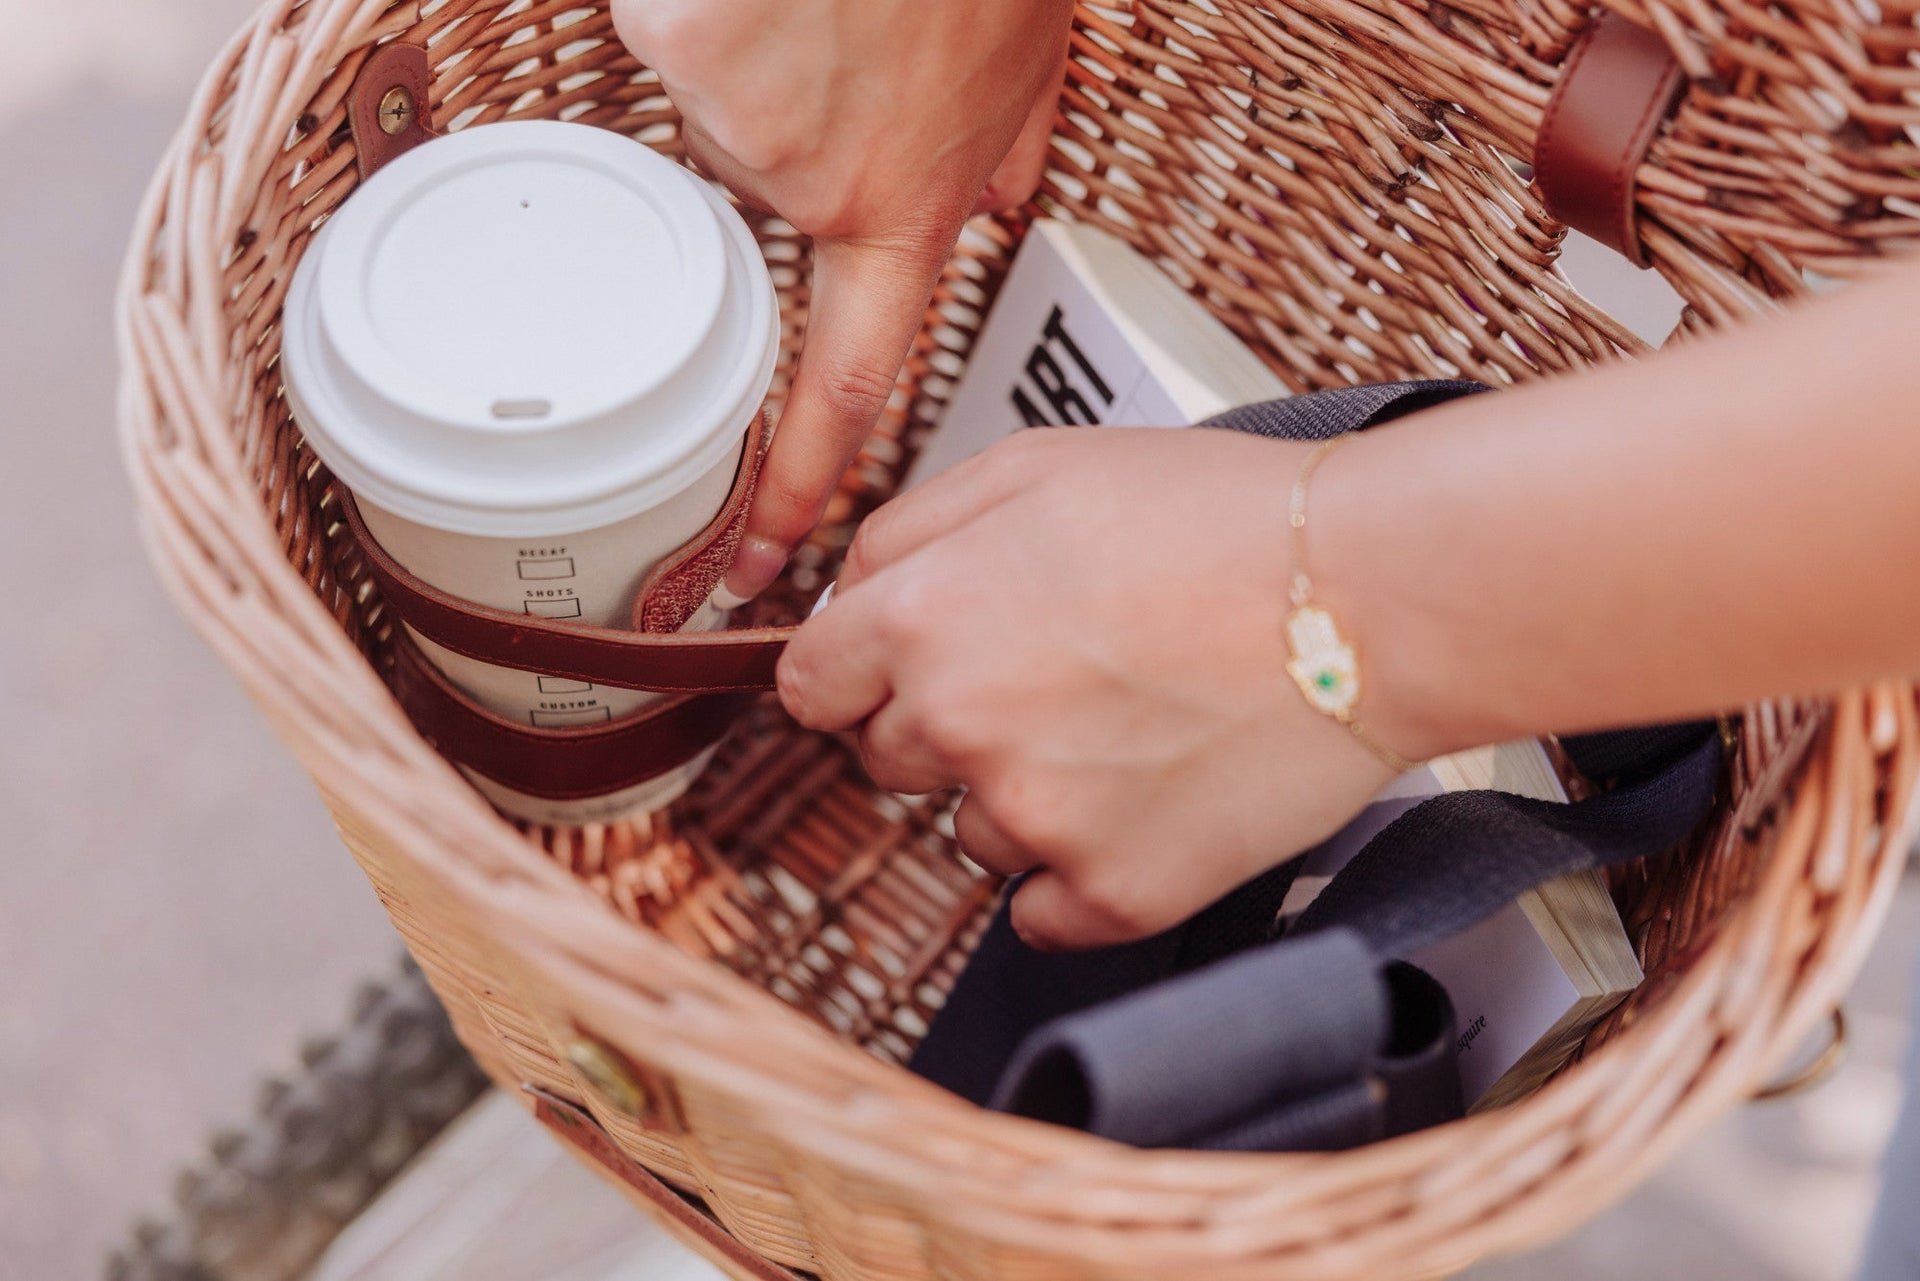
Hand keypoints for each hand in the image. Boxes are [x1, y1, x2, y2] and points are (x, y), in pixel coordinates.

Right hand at [612, 0, 1073, 601]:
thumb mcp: (1033, 54)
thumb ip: (1007, 140)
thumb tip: (1004, 199)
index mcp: (905, 200)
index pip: (851, 381)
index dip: (801, 483)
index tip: (764, 562)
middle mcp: (818, 183)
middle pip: (753, 184)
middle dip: (781, 116)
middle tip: (833, 33)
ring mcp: (743, 113)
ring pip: (710, 98)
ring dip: (746, 43)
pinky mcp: (680, 42)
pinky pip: (663, 26)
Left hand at [776, 428, 1403, 950]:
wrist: (1369, 597)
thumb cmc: (1220, 520)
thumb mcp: (1038, 464)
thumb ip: (908, 528)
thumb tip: (841, 595)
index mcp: (923, 618)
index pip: (810, 685)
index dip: (855, 671)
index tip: (895, 671)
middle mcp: (958, 727)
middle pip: (888, 757)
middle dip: (947, 720)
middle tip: (1055, 673)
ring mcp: (1034, 820)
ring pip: (971, 832)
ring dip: (1021, 792)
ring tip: (1126, 724)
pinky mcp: (1113, 892)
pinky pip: (1042, 911)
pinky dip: (1081, 868)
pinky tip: (1145, 799)